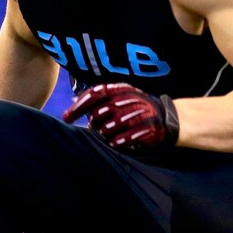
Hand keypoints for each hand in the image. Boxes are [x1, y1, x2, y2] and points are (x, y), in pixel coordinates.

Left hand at [64, 82, 178, 151]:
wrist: (166, 118)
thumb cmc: (135, 109)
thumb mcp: (119, 98)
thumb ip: (98, 99)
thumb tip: (73, 102)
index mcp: (120, 89)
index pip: (94, 94)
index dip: (78, 106)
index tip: (65, 118)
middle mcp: (128, 99)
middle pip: (99, 113)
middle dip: (93, 123)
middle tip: (96, 127)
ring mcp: (138, 114)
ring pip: (109, 127)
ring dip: (105, 134)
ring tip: (109, 134)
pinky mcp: (147, 128)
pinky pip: (125, 138)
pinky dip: (117, 142)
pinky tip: (116, 143)